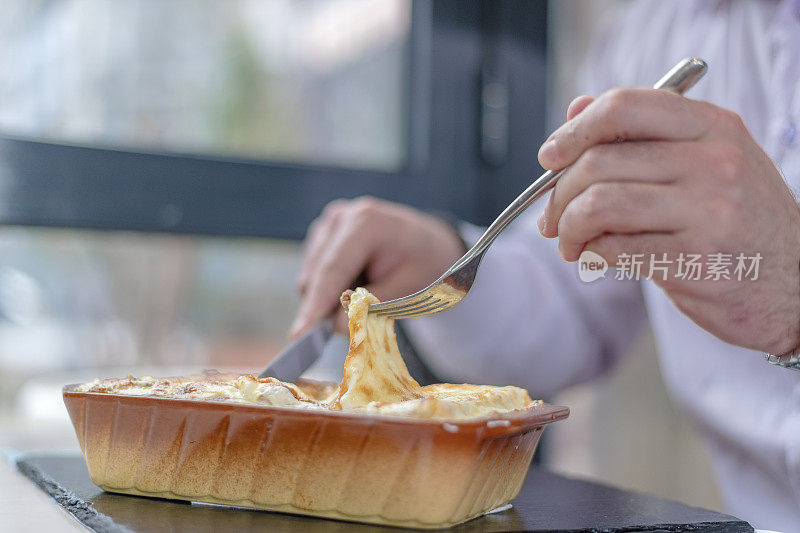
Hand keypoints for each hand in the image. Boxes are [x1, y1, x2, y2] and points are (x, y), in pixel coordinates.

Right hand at [290, 197, 465, 338]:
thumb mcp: (407, 290)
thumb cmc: (423, 265)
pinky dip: (331, 288)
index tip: (301, 333)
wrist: (428, 246)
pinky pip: (314, 275)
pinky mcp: (322, 237)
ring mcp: (328, 225)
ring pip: (310, 278)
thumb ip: (370, 309)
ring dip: (330, 297)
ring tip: (367, 293)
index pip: (333, 269)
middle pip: (316, 275)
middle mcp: (340, 217)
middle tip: (352, 326)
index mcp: (365, 222)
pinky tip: (357, 283)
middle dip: (326, 306)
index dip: (317, 303)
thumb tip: (334, 326)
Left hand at [537, 88, 799, 353]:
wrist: (797, 285)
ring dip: (568, 227)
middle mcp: (714, 161)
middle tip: (552, 217)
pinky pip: (615, 249)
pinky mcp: (696, 261)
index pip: (624, 106)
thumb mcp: (705, 162)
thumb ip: (640, 135)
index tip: (549, 157)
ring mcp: (709, 211)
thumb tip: (575, 110)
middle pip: (599, 161)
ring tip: (569, 242)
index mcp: (713, 126)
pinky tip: (595, 258)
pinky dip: (590, 254)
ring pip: (599, 205)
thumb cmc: (740, 221)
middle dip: (559, 194)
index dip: (574, 131)